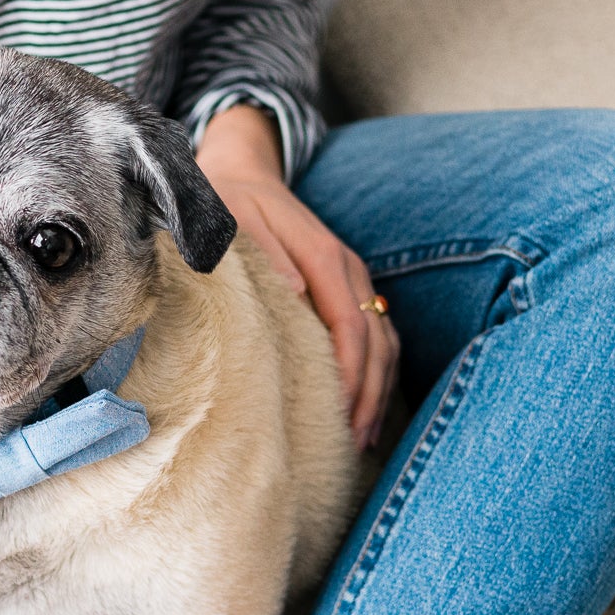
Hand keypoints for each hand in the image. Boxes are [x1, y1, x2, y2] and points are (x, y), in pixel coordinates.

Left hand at [197, 104, 398, 449]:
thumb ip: (262, 254)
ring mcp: (354, 279)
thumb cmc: (229, 202)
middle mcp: (348, 268)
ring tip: (362, 439)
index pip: (348, 323)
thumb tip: (294, 291)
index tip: (338, 411)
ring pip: (385, 341)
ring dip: (377, 391)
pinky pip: (377, 337)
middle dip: (369, 393)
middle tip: (354, 442)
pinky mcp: (348, 289)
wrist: (242, 172)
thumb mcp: (232, 221)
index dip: (348, 371)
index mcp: (324, 255)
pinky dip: (376, 375)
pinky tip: (362, 410)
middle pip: (375, 340)